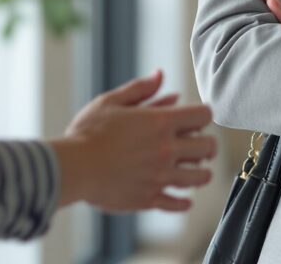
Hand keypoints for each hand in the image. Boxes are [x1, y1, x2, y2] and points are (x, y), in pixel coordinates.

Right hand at [51, 69, 216, 212]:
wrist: (72, 167)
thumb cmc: (87, 132)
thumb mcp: (111, 101)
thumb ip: (140, 88)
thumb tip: (160, 75)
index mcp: (160, 122)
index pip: (203, 115)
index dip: (203, 115)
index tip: (196, 120)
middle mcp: (166, 149)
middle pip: (208, 147)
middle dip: (207, 145)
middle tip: (200, 147)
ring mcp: (159, 176)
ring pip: (199, 178)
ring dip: (200, 174)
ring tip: (194, 172)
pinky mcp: (148, 198)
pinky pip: (177, 204)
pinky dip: (184, 202)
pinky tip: (183, 199)